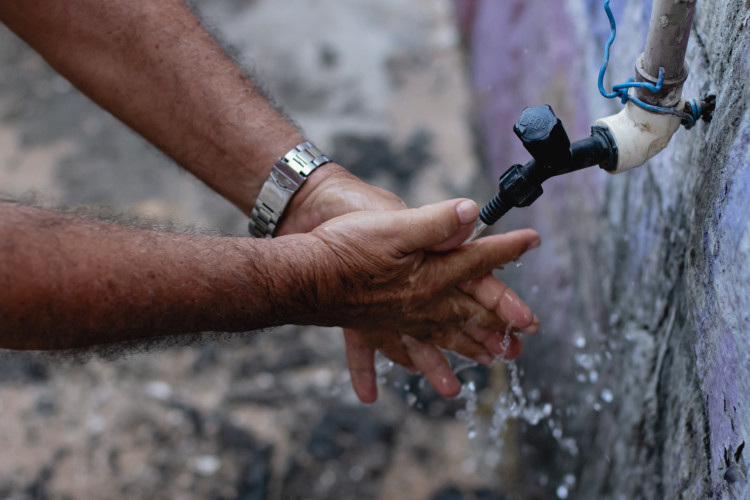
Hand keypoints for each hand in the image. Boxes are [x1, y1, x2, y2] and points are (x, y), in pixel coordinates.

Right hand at [308, 198, 539, 401]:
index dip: (508, 249)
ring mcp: (395, 319)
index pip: (479, 264)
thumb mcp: (396, 225)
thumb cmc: (345, 246)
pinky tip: (371, 394)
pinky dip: (380, 370)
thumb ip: (437, 223)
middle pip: (469, 314)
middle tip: (526, 336)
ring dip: (464, 350)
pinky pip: (380, 352)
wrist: (301, 274)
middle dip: (501, 321)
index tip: (533, 241)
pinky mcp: (369, 324)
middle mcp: (419, 305)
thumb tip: (473, 213)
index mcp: (432, 277)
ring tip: (486, 364)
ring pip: (438, 338)